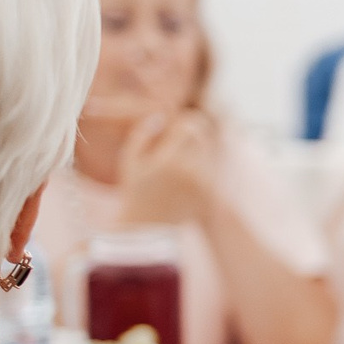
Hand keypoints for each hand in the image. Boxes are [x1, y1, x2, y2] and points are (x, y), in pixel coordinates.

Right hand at [115, 110, 220, 226]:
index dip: (183, 121)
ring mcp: (203, 183)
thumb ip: (143, 134)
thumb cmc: (136, 190)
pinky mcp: (210, 192)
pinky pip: (213, 166)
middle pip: (204, 135)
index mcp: (168, 162)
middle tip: (180, 135)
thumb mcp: (130, 160)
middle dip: (193, 130)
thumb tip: (160, 116)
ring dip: (200, 145)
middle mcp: (190, 172)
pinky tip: (189, 167)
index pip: (190, 126)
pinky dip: (204, 161)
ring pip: (211, 149)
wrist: (149, 226)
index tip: (174, 125)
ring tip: (183, 152)